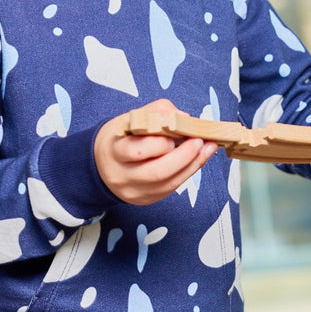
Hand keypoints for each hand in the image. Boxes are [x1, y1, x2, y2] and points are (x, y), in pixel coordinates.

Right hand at [94, 99, 217, 204]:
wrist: (102, 165)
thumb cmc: (120, 138)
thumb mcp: (130, 119)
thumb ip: (156, 112)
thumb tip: (183, 117)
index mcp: (114, 152)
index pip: (137, 150)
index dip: (160, 143)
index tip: (175, 131)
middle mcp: (123, 176)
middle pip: (157, 172)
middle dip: (184, 156)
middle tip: (200, 141)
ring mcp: (135, 192)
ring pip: (169, 183)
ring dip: (193, 164)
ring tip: (208, 148)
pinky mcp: (147, 199)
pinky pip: (172, 188)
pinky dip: (188, 172)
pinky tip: (199, 159)